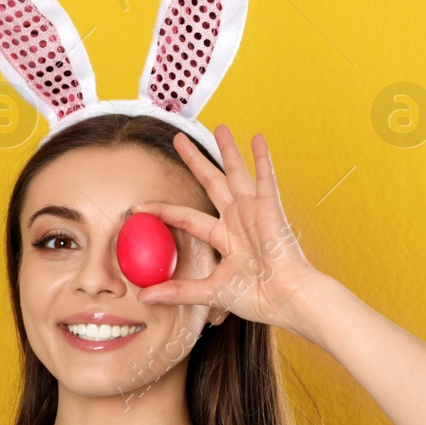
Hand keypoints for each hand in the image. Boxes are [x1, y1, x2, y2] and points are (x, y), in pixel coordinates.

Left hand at [131, 125, 326, 329]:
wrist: (286, 298)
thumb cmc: (257, 297)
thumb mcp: (209, 292)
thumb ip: (177, 290)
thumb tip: (144, 297)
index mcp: (225, 238)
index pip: (186, 218)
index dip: (163, 210)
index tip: (139, 205)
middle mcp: (238, 220)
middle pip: (211, 182)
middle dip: (195, 161)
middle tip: (180, 139)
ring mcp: (254, 212)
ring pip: (236, 173)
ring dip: (227, 150)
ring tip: (219, 126)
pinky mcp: (270, 208)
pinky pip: (265, 178)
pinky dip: (262, 158)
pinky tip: (257, 138)